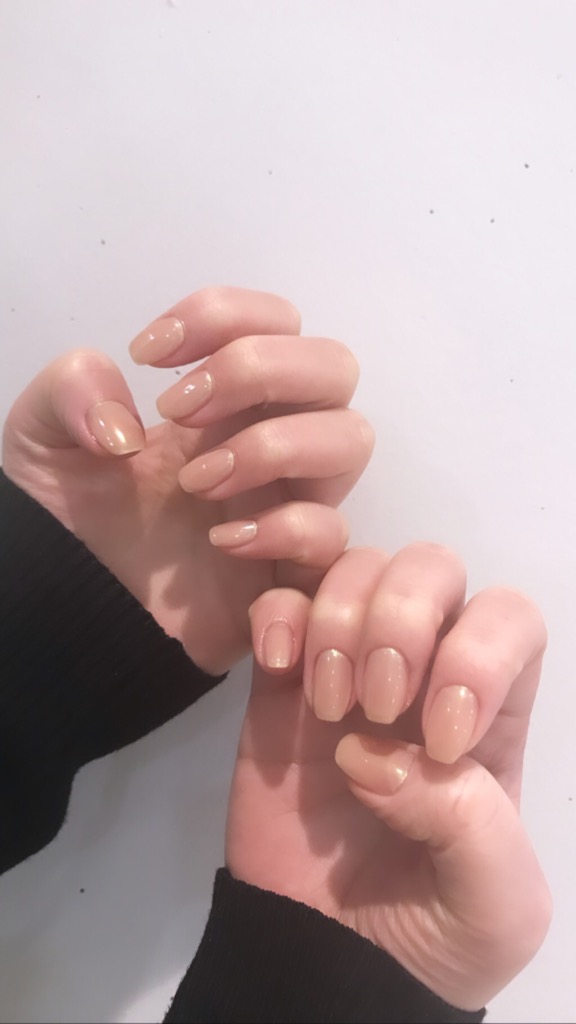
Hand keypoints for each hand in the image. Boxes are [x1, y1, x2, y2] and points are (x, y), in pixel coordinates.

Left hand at [2, 286, 372, 673]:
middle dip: (260, 370)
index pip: (276, 320)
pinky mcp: (292, 569)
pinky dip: (285, 525)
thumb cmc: (68, 521)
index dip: (224, 316)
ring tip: (196, 483)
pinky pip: (333, 533)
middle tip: (181, 412)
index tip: (149, 355)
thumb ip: (70, 389)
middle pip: (334, 364)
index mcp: (222, 399)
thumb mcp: (40, 437)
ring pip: (352, 438)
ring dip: (275, 444)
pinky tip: (220, 540)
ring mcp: (288, 501)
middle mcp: (268, 438)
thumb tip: (130, 423)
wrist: (70, 610)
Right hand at [228, 544, 551, 1010]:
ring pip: (356, 566)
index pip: (509, 618)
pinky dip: (277, 613)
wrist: (328, 963)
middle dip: (402, 619)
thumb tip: (373, 755)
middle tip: (378, 705)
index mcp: (493, 711)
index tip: (441, 740)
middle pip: (430, 566)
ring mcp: (347, 668)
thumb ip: (470, 823)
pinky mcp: (279, 684)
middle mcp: (424, 670)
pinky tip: (278, 666)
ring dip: (341, 620)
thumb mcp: (498, 902)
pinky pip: (278, 601)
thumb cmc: (433, 933)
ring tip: (329, 705)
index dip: (479, 653)